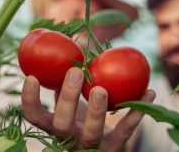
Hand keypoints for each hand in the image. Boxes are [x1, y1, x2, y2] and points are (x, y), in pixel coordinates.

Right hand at [21, 67, 154, 150]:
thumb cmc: (86, 115)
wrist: (106, 146)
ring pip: (91, 133)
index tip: (31, 76)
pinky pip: (125, 131)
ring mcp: (92, 146)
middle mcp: (71, 138)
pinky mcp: (114, 148)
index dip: (30, 100)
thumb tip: (78, 38)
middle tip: (75, 72)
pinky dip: (137, 112)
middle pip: (61, 124)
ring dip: (96, 110)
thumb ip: (72, 74)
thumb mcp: (76, 98)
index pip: (36, 117)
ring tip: (102, 88)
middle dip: (66, 98)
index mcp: (57, 125)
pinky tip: (149, 91)